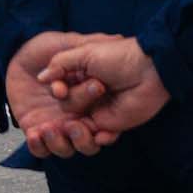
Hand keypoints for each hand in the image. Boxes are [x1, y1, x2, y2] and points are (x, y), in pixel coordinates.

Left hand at [7, 31, 119, 159]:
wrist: (16, 55)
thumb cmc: (43, 48)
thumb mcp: (67, 42)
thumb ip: (88, 45)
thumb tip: (115, 40)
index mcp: (91, 101)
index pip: (106, 126)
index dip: (107, 131)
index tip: (101, 127)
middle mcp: (77, 116)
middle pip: (88, 143)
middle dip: (82, 138)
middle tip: (73, 125)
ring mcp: (57, 124)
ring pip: (66, 149)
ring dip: (59, 142)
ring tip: (50, 127)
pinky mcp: (36, 129)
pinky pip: (40, 149)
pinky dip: (39, 146)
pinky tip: (36, 133)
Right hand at [37, 36, 172, 136]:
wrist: (151, 69)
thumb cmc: (120, 57)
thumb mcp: (86, 53)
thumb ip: (60, 63)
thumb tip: (41, 77)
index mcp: (77, 79)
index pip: (57, 93)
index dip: (56, 93)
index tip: (60, 90)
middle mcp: (85, 98)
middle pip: (64, 114)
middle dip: (65, 114)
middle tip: (78, 104)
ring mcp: (98, 112)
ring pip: (77, 132)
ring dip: (75, 133)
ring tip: (78, 125)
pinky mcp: (113, 125)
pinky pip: (99, 139)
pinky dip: (97, 139)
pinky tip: (99, 131)